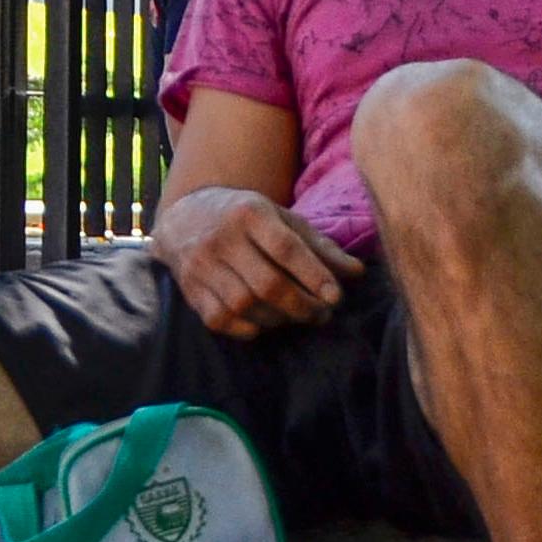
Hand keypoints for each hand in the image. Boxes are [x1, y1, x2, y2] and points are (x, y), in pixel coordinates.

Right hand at [149, 186, 362, 338]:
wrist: (184, 217)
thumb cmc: (245, 219)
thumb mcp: (282, 219)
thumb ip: (319, 246)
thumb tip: (357, 273)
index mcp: (249, 213)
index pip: (286, 248)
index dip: (314, 275)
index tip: (335, 296)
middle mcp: (221, 237)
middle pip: (267, 284)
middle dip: (301, 305)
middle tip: (321, 313)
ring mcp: (201, 264)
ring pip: (244, 305)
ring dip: (278, 319)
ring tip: (296, 317)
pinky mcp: (189, 287)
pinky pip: (219, 319)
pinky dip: (246, 328)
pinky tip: (263, 323)